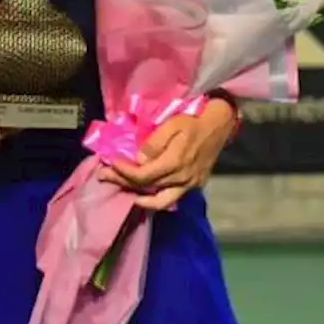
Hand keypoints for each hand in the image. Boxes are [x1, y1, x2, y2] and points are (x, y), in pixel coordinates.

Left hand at [100, 99, 238, 211]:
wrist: (218, 126)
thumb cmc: (192, 122)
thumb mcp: (171, 125)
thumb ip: (154, 143)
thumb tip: (138, 159)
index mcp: (175, 162)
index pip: (143, 175)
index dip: (124, 172)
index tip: (109, 163)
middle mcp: (182, 178)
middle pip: (148, 188)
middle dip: (123, 182)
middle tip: (104, 176)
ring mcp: (189, 185)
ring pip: (160, 201)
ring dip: (139, 198)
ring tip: (122, 190)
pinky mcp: (194, 185)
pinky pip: (172, 199)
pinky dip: (156, 199)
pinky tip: (144, 194)